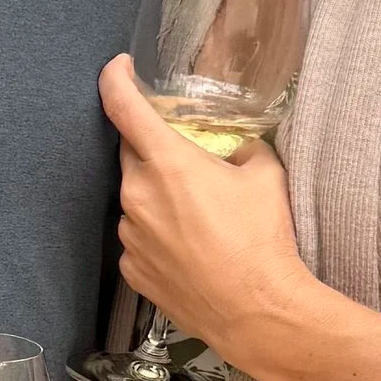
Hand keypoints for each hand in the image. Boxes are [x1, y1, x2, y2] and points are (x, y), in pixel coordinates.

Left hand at [99, 53, 314, 361]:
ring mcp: (130, 234)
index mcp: (166, 161)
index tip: (118, 68)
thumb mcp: (265, 175)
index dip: (115, 79)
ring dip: (157, 197)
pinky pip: (138, 237)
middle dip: (153, 151)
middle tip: (187, 163)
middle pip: (131, 154)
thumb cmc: (263, 239)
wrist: (258, 313)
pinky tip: (189, 247)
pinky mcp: (131, 269)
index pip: (123, 105)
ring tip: (199, 218)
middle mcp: (137, 194)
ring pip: (135, 199)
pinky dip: (156, 233)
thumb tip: (235, 146)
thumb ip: (242, 147)